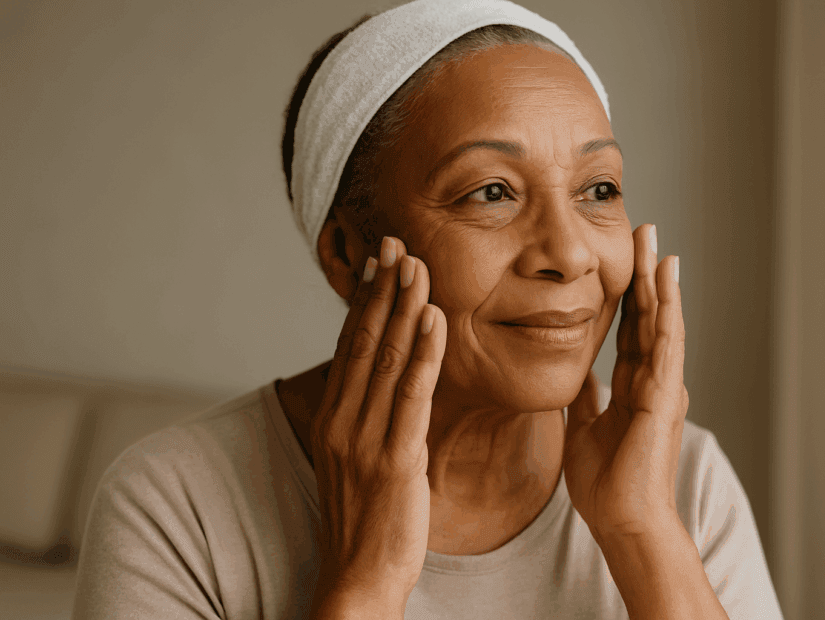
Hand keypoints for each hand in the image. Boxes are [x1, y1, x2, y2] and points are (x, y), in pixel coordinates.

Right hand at [307, 237, 446, 615]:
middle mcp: (343, 420)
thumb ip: (366, 419)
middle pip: (365, 341)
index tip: (379, 264)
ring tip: (416, 265)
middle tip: (396, 244)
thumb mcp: (356, 461)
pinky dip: (424, 353)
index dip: (366, 301)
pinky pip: (412, 395)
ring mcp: (366, 439)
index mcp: (333, 418)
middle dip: (383, 290)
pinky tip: (434, 319)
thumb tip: (382, 383)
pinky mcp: (396, 458)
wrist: (358, 576)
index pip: (351, 346)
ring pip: (387, 359)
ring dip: (404, 308)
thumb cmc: (364, 520)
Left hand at [563, 224, 687, 543]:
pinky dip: (666, 314)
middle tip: (644, 229)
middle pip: (649, 315)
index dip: (628, 291)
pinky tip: (665, 285)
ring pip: (662, 324)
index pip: (631, 326)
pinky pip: (665, 348)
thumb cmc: (606, 482)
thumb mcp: (583, 425)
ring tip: (658, 244)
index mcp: (634, 385)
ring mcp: (662, 388)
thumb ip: (585, 396)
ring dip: (660, 283)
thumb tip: (575, 371)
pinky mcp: (663, 399)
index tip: (623, 255)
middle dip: (645, 272)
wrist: (622, 520)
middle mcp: (653, 380)